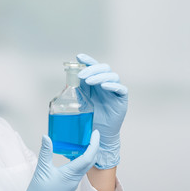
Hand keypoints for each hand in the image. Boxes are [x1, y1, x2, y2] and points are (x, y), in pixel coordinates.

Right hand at [26, 130, 99, 190]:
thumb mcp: (42, 169)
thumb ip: (45, 152)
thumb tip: (46, 137)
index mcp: (71, 175)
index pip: (88, 158)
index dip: (93, 144)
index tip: (95, 134)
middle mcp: (75, 179)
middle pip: (90, 161)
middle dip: (94, 147)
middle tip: (92, 135)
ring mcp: (73, 181)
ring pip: (86, 165)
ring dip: (88, 153)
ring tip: (85, 142)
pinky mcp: (69, 182)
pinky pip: (79, 169)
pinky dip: (80, 159)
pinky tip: (73, 154)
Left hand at [76, 53, 127, 168]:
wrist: (99, 133)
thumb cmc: (90, 116)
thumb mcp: (81, 101)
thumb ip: (78, 90)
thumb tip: (69, 79)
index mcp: (96, 82)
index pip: (94, 66)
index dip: (88, 60)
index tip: (79, 57)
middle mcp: (106, 83)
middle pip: (104, 68)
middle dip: (92, 69)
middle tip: (82, 75)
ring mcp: (115, 90)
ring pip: (112, 75)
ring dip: (100, 76)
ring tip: (90, 81)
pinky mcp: (122, 99)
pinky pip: (121, 88)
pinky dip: (113, 85)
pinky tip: (104, 86)